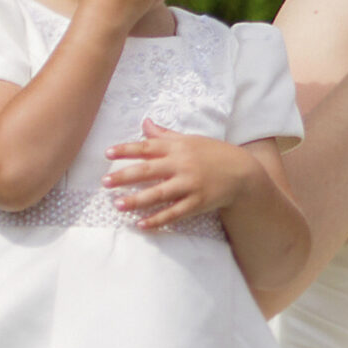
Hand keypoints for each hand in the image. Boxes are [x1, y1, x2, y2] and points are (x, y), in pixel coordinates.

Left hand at [102, 118, 259, 229]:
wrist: (242, 172)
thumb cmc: (214, 154)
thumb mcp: (190, 140)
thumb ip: (165, 135)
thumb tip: (145, 123)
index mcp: (178, 148)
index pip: (147, 146)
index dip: (126, 149)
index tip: (107, 153)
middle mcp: (182, 165)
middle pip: (148, 170)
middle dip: (125, 176)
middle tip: (105, 182)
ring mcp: (190, 185)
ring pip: (159, 194)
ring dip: (137, 200)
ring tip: (118, 205)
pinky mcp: (198, 202)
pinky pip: (174, 213)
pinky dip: (158, 220)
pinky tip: (142, 224)